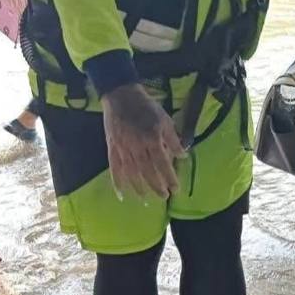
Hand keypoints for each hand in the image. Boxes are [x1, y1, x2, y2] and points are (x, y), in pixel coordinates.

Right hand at [102, 83, 184, 198]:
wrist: (121, 96)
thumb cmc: (146, 107)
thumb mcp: (165, 119)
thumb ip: (173, 139)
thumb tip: (182, 156)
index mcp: (152, 138)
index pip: (162, 164)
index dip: (169, 178)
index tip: (175, 189)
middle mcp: (137, 146)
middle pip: (147, 172)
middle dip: (156, 186)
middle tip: (163, 197)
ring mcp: (123, 148)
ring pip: (131, 173)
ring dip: (139, 188)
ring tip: (146, 199)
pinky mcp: (112, 148)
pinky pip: (114, 169)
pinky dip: (117, 183)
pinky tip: (122, 195)